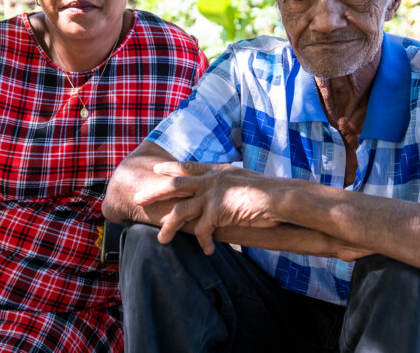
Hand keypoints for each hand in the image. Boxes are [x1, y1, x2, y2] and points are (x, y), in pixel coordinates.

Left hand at [134, 161, 281, 253]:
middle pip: (174, 185)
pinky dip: (203, 242)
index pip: (188, 167)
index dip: (170, 168)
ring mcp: (213, 195)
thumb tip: (224, 186)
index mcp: (217, 170)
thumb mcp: (245, 180)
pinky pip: (202, 231)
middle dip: (154, 192)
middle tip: (137, 199)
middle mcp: (211, 179)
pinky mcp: (217, 211)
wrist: (282, 198)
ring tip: (161, 239)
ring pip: (180, 211)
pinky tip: (207, 251)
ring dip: (169, 227)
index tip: (156, 169)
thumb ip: (230, 182)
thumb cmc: (268, 192)